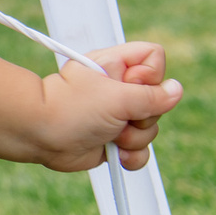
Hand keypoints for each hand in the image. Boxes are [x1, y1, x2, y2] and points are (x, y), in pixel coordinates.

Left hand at [40, 42, 181, 171]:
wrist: (38, 135)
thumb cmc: (71, 108)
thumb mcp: (118, 98)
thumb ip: (151, 96)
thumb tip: (176, 90)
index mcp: (116, 66)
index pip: (154, 57)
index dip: (150, 75)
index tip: (129, 85)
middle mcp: (119, 89)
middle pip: (158, 99)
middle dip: (144, 116)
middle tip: (118, 117)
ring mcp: (117, 116)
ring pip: (151, 128)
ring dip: (135, 138)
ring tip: (110, 136)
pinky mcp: (112, 140)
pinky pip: (140, 151)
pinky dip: (133, 156)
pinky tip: (116, 155)